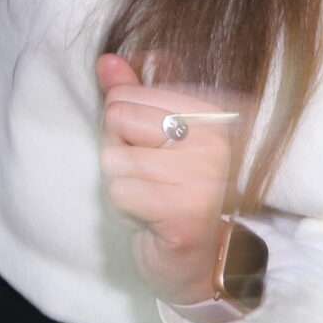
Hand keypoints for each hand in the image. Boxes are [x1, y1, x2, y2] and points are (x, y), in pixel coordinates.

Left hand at [96, 53, 246, 306]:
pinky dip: (126, 207)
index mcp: (212, 111)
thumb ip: (131, 94)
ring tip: (151, 196)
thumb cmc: (170, 191)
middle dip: (121, 150)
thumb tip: (106, 61)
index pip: (126, 93)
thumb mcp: (148, 135)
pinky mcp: (186, 212)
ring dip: (123, 182)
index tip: (153, 149)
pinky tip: (151, 216)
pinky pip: (121, 191)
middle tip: (150, 176)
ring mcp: (205, 176)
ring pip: (115, 157)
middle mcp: (216, 139)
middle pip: (118, 117)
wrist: (194, 261)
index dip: (125, 124)